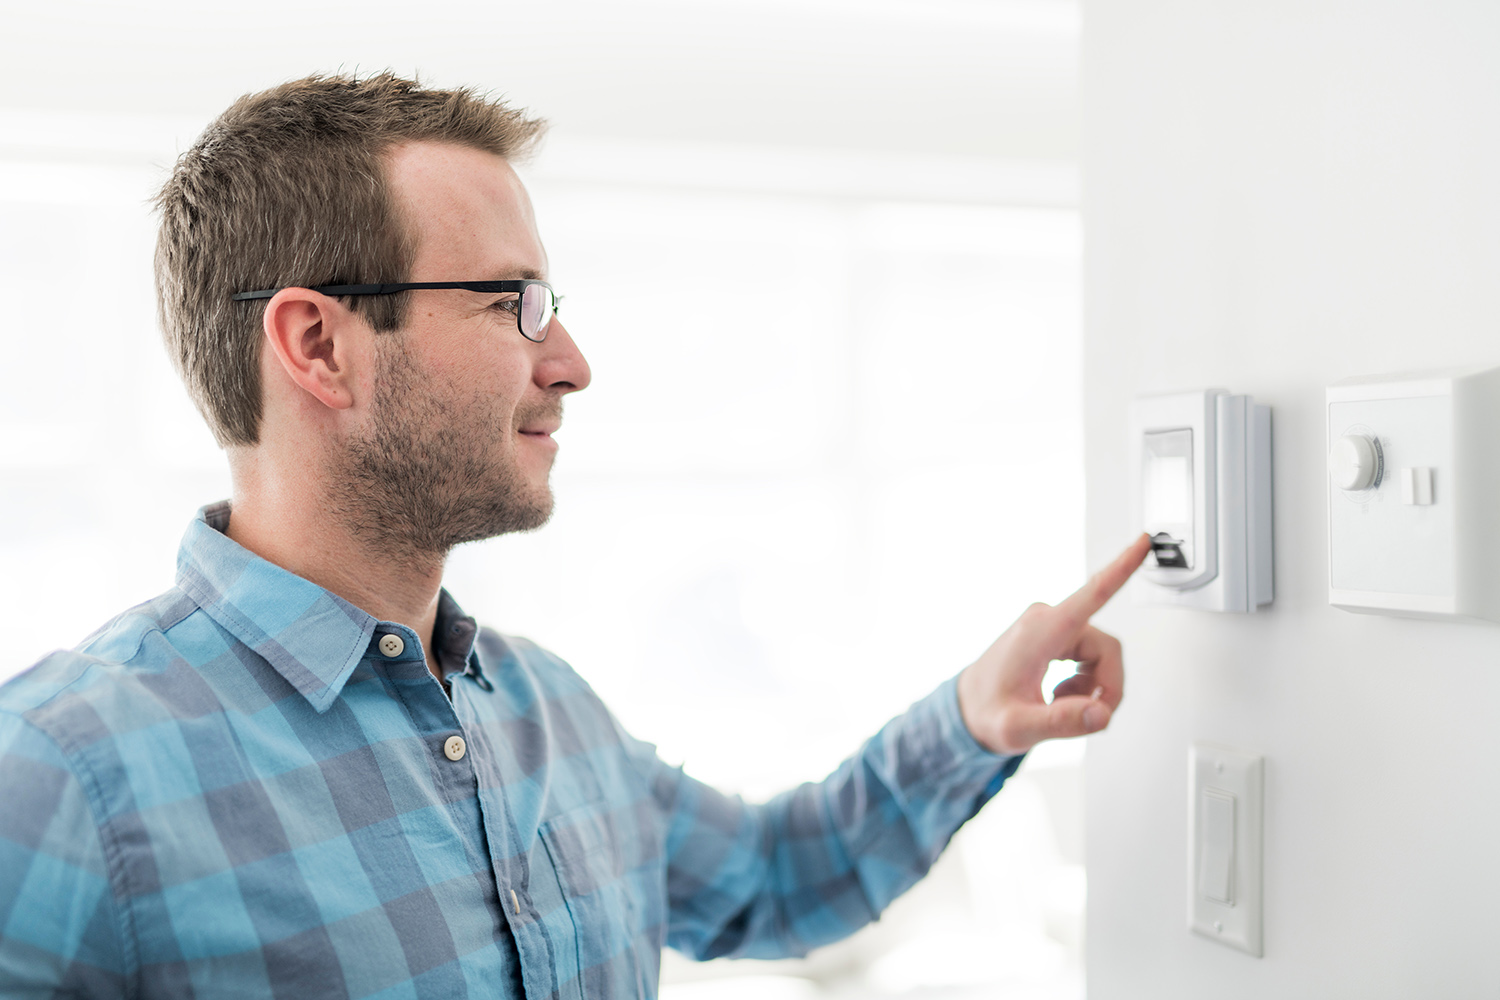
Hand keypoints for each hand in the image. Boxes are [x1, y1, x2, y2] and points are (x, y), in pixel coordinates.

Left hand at [956, 534, 1151, 755]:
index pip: (1092, 593)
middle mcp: (1048, 620)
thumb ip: (1060, 722)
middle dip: (1106, 687)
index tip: (1144, 542)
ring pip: (1102, 654)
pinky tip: (1061, 695)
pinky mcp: (1055, 635)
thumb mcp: (1018, 728)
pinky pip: (1091, 656)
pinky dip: (1086, 682)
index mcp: (1042, 630)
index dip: (1122, 567)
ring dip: (1093, 687)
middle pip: (1107, 649)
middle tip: (1089, 717)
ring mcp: (1051, 626)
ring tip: (1062, 704)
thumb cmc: (986, 711)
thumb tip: (1100, 713)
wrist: (967, 708)